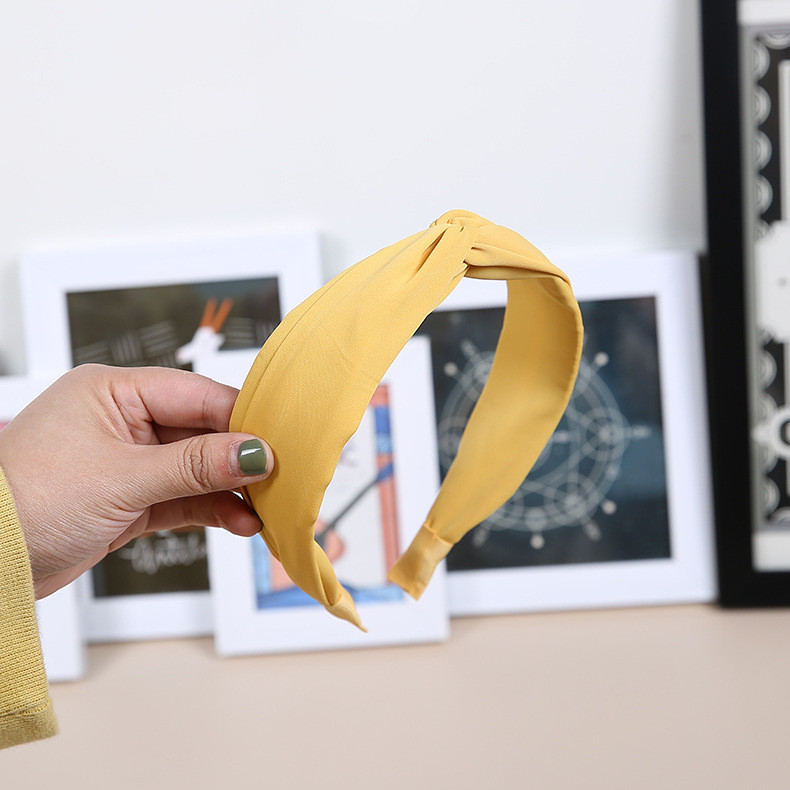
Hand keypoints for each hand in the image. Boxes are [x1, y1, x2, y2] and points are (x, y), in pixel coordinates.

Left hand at [0, 364, 272, 597]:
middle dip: (239, 458)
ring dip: (230, 489)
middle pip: (201, 432)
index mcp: (113, 392)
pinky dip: (212, 509)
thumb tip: (255, 452)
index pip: (195, 395)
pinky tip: (241, 520)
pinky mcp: (130, 499)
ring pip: (196, 469)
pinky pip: (184, 497)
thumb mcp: (122, 479)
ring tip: (266, 507)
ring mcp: (128, 462)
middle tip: (281, 476)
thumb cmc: (25, 501)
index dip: (240, 419)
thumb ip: (195, 466)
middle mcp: (123, 421)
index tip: (279, 441)